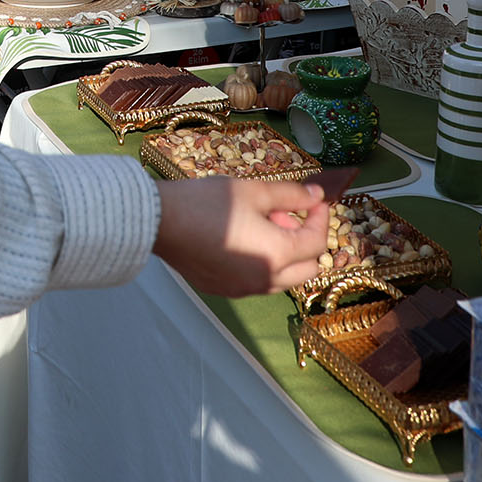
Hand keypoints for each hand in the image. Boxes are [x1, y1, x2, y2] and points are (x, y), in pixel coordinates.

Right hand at [153, 178, 331, 297]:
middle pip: (307, 269)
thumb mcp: (254, 190)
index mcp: (277, 255)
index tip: (314, 200)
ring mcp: (243, 289)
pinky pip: (256, 282)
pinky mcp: (223, 290)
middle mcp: (265, 280)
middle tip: (285, 214)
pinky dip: (262, 264)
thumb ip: (291, 194)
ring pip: (282, 279)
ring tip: (260, 223)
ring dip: (284, 255)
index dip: (321, 218)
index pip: (316, 243)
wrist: (160, 222)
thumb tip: (316, 195)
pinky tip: (241, 239)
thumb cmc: (207, 202)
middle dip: (305, 241)